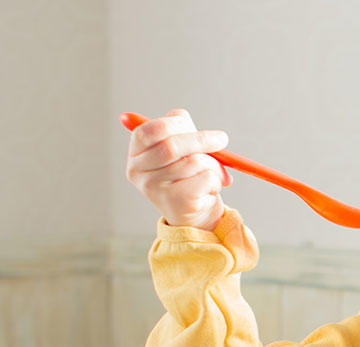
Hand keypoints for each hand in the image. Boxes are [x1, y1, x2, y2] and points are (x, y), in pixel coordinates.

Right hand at [125, 108, 230, 230]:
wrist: (194, 216)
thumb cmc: (189, 177)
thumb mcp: (182, 150)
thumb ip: (180, 130)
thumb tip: (181, 116)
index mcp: (136, 154)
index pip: (148, 131)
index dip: (172, 124)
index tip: (189, 123)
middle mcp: (139, 172)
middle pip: (172, 146)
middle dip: (202, 139)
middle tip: (221, 139)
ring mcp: (155, 189)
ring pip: (194, 162)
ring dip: (214, 166)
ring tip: (214, 175)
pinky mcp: (177, 201)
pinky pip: (206, 178)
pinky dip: (216, 180)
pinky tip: (210, 189)